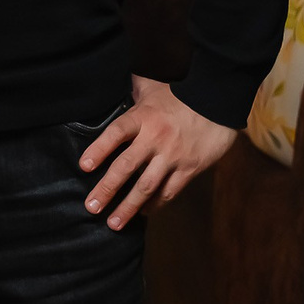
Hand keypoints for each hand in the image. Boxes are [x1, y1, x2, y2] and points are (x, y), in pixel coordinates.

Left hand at [80, 75, 237, 230]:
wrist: (218, 101)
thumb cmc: (182, 95)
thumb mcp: (154, 88)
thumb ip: (135, 88)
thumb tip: (120, 80)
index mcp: (143, 117)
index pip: (115, 133)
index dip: (99, 149)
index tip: (84, 166)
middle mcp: (155, 138)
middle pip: (126, 166)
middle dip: (107, 188)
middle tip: (91, 206)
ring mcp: (173, 156)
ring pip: (146, 186)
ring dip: (128, 207)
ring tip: (114, 223)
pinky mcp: (190, 168)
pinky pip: (169, 191)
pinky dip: (155, 204)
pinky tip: (143, 212)